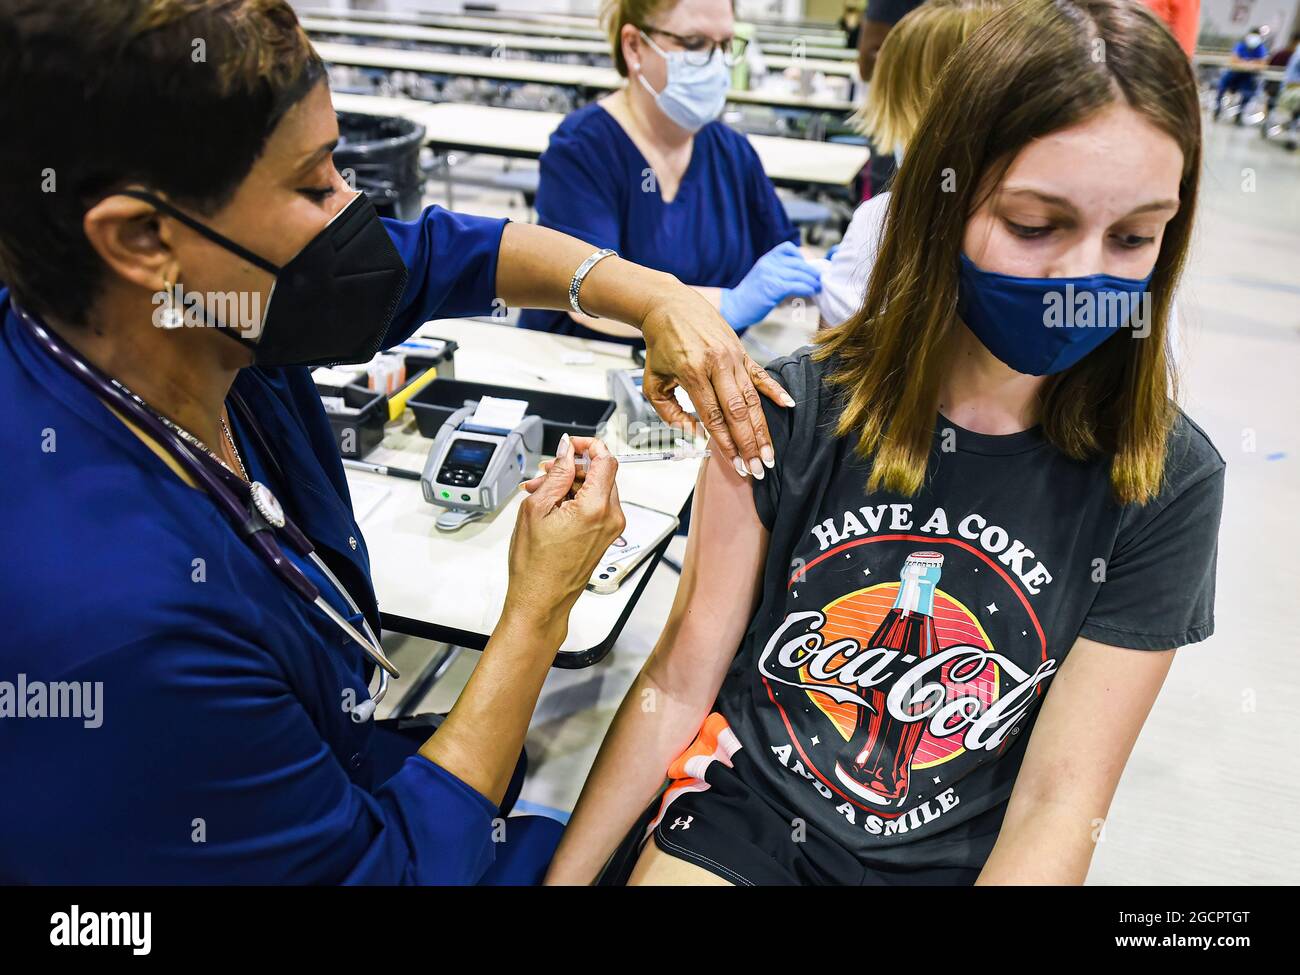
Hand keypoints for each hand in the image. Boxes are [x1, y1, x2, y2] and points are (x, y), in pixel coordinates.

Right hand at [505, 435, 625, 633]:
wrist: (540, 600)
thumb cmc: (536, 565)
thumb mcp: (536, 508)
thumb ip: (557, 473)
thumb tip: (567, 450)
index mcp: (596, 508)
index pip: (606, 459)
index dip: (588, 444)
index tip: (570, 444)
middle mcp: (611, 518)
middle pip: (601, 473)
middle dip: (572, 466)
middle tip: (545, 472)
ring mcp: (611, 528)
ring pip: (597, 489)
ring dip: (571, 483)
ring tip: (540, 491)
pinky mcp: (605, 536)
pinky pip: (595, 506)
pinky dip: (575, 499)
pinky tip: (552, 505)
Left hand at [636, 286, 795, 479]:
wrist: (670, 305)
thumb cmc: (661, 345)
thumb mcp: (653, 382)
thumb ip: (670, 412)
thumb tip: (694, 433)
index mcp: (692, 373)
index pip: (713, 416)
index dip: (727, 443)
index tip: (737, 463)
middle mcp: (717, 364)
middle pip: (737, 412)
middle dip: (749, 444)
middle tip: (759, 468)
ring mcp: (733, 357)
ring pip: (752, 398)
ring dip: (762, 428)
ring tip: (769, 453)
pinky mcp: (742, 351)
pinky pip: (761, 374)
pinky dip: (775, 391)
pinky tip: (788, 406)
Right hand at [718, 241, 822, 330]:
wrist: (734, 307)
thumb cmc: (750, 296)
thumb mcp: (762, 277)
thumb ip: (777, 273)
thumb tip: (799, 276)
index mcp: (766, 259)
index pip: (788, 248)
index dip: (801, 256)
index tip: (807, 266)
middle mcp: (769, 263)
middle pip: (797, 262)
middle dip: (811, 271)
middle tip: (819, 278)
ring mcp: (770, 274)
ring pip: (799, 274)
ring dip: (812, 281)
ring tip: (818, 287)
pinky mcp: (773, 287)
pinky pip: (796, 285)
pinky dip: (806, 287)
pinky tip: (811, 291)